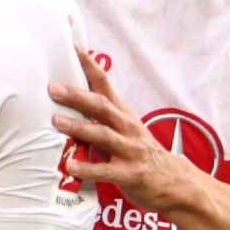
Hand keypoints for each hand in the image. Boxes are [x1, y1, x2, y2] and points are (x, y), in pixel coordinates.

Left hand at [49, 47, 200, 213]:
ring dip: (79, 127)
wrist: (175, 183)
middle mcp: (127, 128)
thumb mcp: (125, 131)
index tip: (74, 47)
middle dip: (77, 96)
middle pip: (102, 107)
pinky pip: (107, 170)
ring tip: (57, 121)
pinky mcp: (131, 174)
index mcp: (124, 115)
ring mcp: (130, 150)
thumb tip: (68, 106)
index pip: (106, 84)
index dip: (91, 66)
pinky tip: (70, 167)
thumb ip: (101, 120)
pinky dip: (88, 168)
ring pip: (103, 135)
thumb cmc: (141, 155)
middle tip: (53, 88)